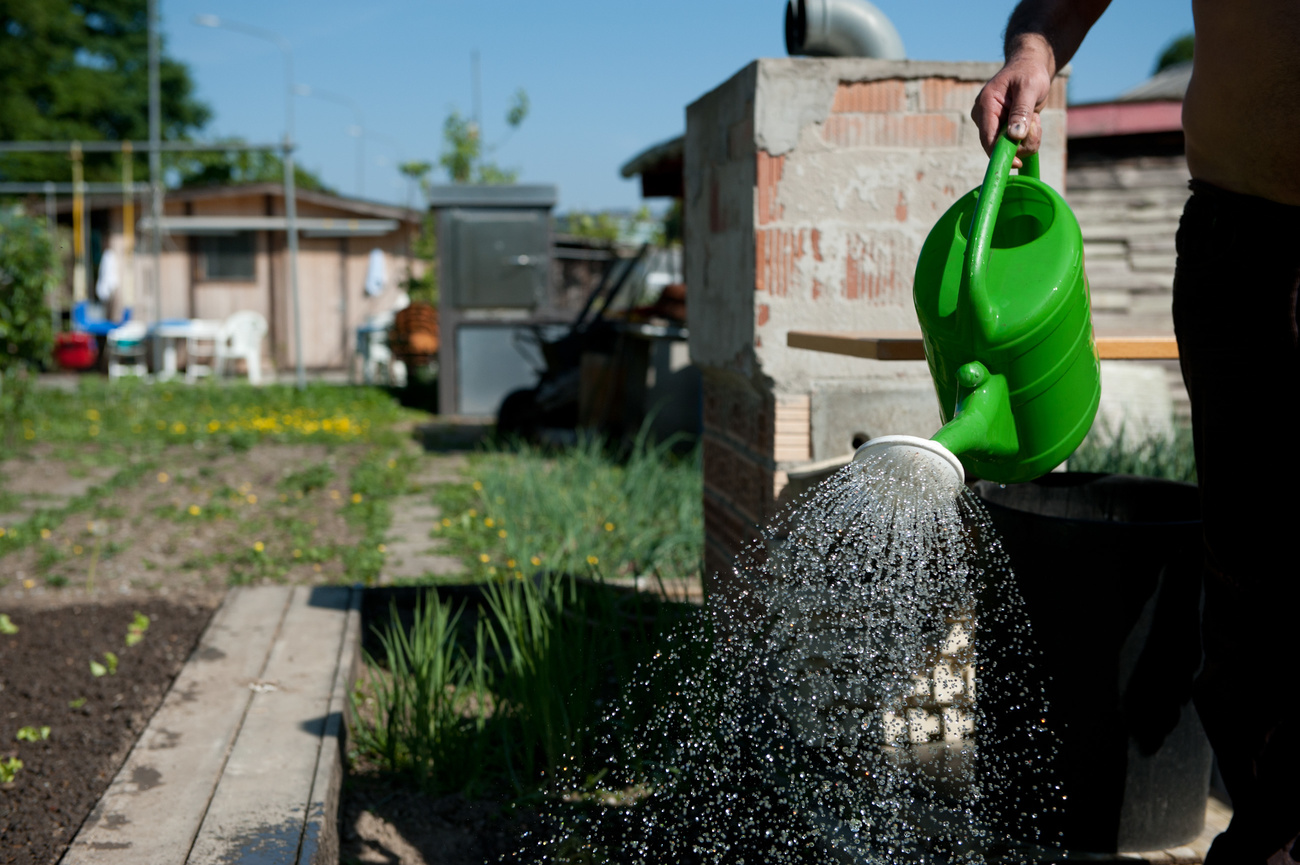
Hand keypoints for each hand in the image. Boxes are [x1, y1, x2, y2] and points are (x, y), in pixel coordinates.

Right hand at [972, 52, 1051, 167]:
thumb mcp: (1029, 87)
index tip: (1017, 163)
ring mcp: (993, 125)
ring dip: (1028, 138)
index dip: (1001, 153)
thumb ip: (1022, 111)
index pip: (988, 138)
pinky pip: (1016, 145)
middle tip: (1035, 121)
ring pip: (1010, 148)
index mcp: (985, 106)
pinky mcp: (1002, 130)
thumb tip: (1015, 136)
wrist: (1031, 67)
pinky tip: (1031, 120)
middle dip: (1022, 141)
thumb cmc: (1029, 72)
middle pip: (999, 147)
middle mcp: (984, 118)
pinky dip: (1028, 137)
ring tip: (1034, 117)